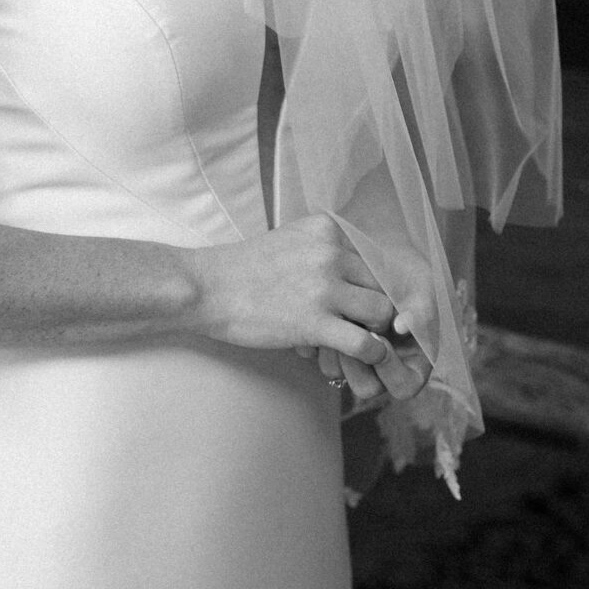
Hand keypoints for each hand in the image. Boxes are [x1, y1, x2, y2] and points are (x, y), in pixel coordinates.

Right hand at [197, 212, 424, 394]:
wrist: (205, 287)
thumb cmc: (242, 269)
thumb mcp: (289, 241)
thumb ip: (324, 252)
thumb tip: (353, 281)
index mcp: (326, 229)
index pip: (374, 257)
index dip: (374, 283)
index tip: (366, 300)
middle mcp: (331, 252)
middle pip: (383, 284)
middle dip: (379, 307)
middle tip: (367, 324)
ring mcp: (324, 287)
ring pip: (382, 312)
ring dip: (376, 330)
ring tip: (361, 339)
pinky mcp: (315, 321)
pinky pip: (365, 343)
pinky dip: (371, 355)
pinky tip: (363, 358)